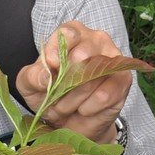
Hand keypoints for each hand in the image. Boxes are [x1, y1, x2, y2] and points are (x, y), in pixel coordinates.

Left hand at [16, 21, 131, 143]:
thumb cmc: (50, 95)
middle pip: (82, 55)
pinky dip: (88, 108)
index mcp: (72, 34)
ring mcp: (113, 59)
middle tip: (56, 98)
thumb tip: (44, 76)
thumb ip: (33, 77)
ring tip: (67, 107)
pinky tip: (84, 110)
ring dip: (73, 99)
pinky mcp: (123, 80)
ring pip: (91, 78)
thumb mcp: (31, 86)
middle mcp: (96, 40)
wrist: (70, 121)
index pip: (67, 33)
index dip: (57, 51)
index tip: (51, 66)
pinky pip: (104, 95)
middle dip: (64, 84)